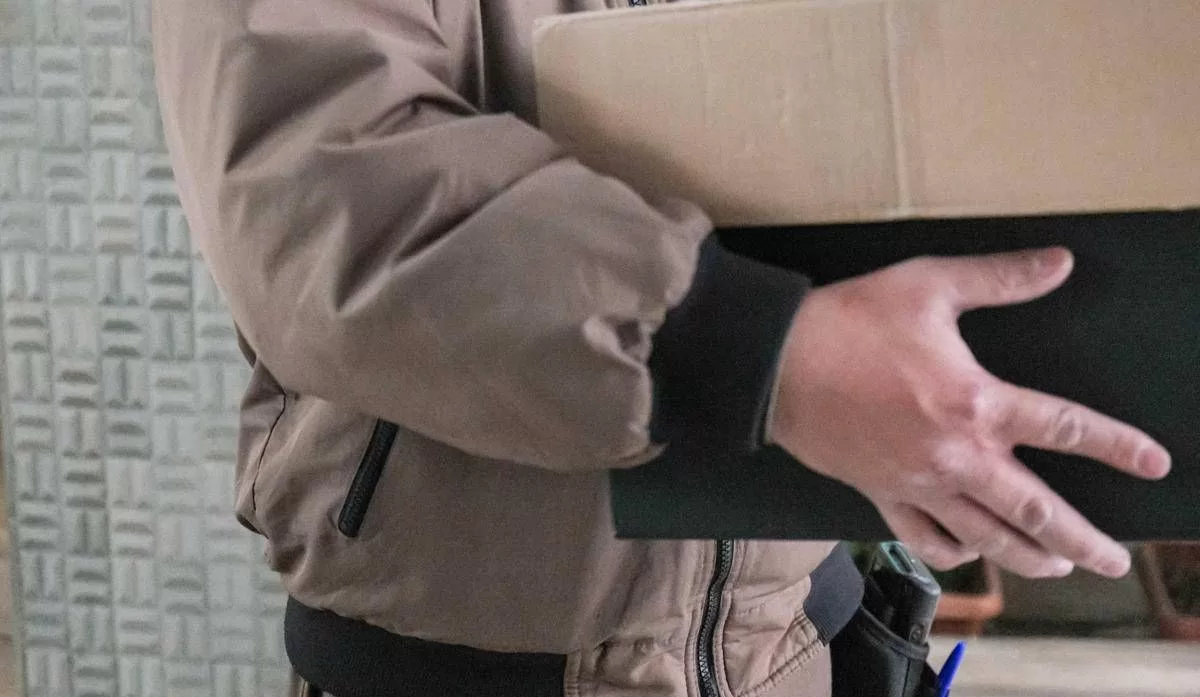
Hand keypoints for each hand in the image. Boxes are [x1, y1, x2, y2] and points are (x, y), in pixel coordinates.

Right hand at [769, 248, 1170, 578]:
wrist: (777, 365)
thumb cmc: (851, 322)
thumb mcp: (929, 285)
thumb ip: (1000, 278)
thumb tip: (1060, 263)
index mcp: (976, 403)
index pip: (1066, 429)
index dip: (1117, 447)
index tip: (1154, 463)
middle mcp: (956, 455)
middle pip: (1035, 510)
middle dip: (1082, 540)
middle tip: (1113, 561)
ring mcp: (918, 483)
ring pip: (985, 537)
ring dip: (1028, 556)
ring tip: (1056, 565)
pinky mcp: (881, 494)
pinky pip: (924, 539)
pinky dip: (952, 552)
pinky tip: (969, 552)